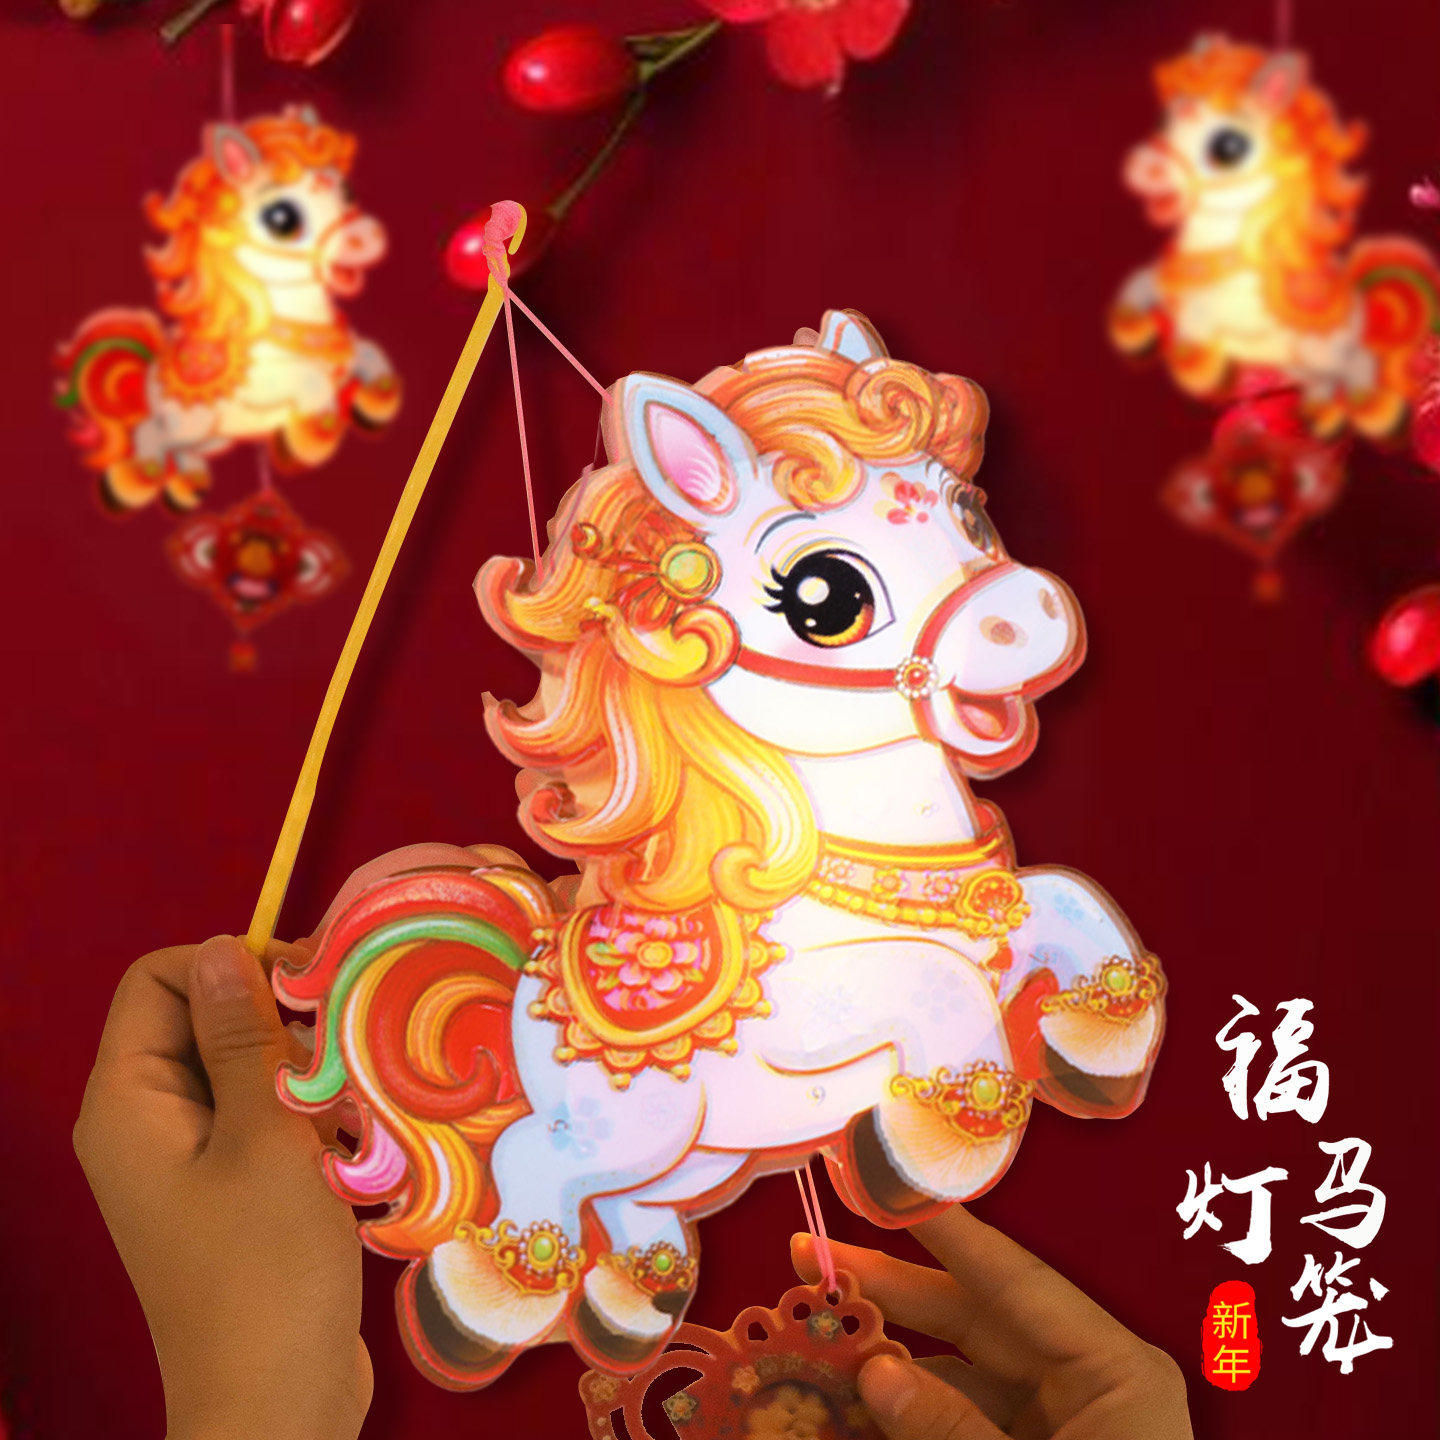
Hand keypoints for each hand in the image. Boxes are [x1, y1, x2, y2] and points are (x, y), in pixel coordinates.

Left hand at [74, 936, 369, 1439]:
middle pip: (204, 1018)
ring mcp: (186, 1159)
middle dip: (279, 1020)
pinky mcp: (227, 1190)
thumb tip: (222, 948)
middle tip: (344, 1046)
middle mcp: (146, 1122)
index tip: (307, 986)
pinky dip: (309, 1115)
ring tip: (353, 1107)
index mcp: (128, 1102)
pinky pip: (262, 1116)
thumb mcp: (264, 1136)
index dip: (229, 964)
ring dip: (305, 1071)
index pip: (159, 978)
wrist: (275, 1400)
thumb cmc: (264, 1268)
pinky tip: (354, 1146)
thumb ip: (240, 1037)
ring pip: (245, 1066)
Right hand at [792, 1207, 1191, 1439]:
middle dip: (892, 1293)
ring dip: (888, 1360)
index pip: (1014, 1279)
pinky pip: (962, 1423)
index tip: (888, 1187)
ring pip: (960, 1373)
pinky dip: (909, 1416)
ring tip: (812, 1339)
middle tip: (811, 1263)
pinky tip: (851, 1408)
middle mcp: (1087, 1385)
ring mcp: (1062, 1428)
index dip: (945, 1231)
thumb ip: (954, 1431)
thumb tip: (875, 1371)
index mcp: (1112, 1371)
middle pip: (975, 1319)